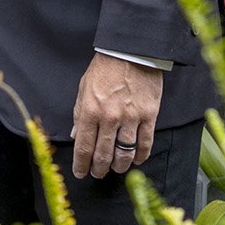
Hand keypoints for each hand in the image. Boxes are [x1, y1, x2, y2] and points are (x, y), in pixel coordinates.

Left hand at [70, 53, 162, 179]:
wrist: (130, 51)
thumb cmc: (105, 68)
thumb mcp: (84, 87)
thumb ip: (79, 113)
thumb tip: (75, 135)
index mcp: (90, 110)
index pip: (84, 147)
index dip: (81, 164)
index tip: (80, 173)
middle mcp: (109, 118)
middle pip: (104, 155)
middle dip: (99, 169)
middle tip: (97, 173)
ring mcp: (130, 118)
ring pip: (125, 154)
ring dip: (119, 166)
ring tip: (115, 168)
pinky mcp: (148, 116)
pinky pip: (145, 143)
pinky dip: (140, 156)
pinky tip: (136, 160)